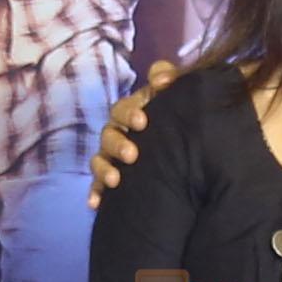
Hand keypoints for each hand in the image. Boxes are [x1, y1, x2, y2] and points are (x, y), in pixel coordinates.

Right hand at [85, 58, 185, 199]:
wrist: (186, 151)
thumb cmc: (178, 116)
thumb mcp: (176, 94)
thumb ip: (168, 77)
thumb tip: (161, 79)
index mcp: (134, 113)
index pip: (125, 108)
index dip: (130, 112)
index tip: (143, 121)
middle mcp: (120, 133)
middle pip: (110, 133)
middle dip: (118, 143)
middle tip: (132, 154)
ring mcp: (113, 156)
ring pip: (101, 159)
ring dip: (105, 169)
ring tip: (116, 180)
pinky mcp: (110, 179)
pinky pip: (98, 185)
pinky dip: (95, 192)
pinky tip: (95, 204)